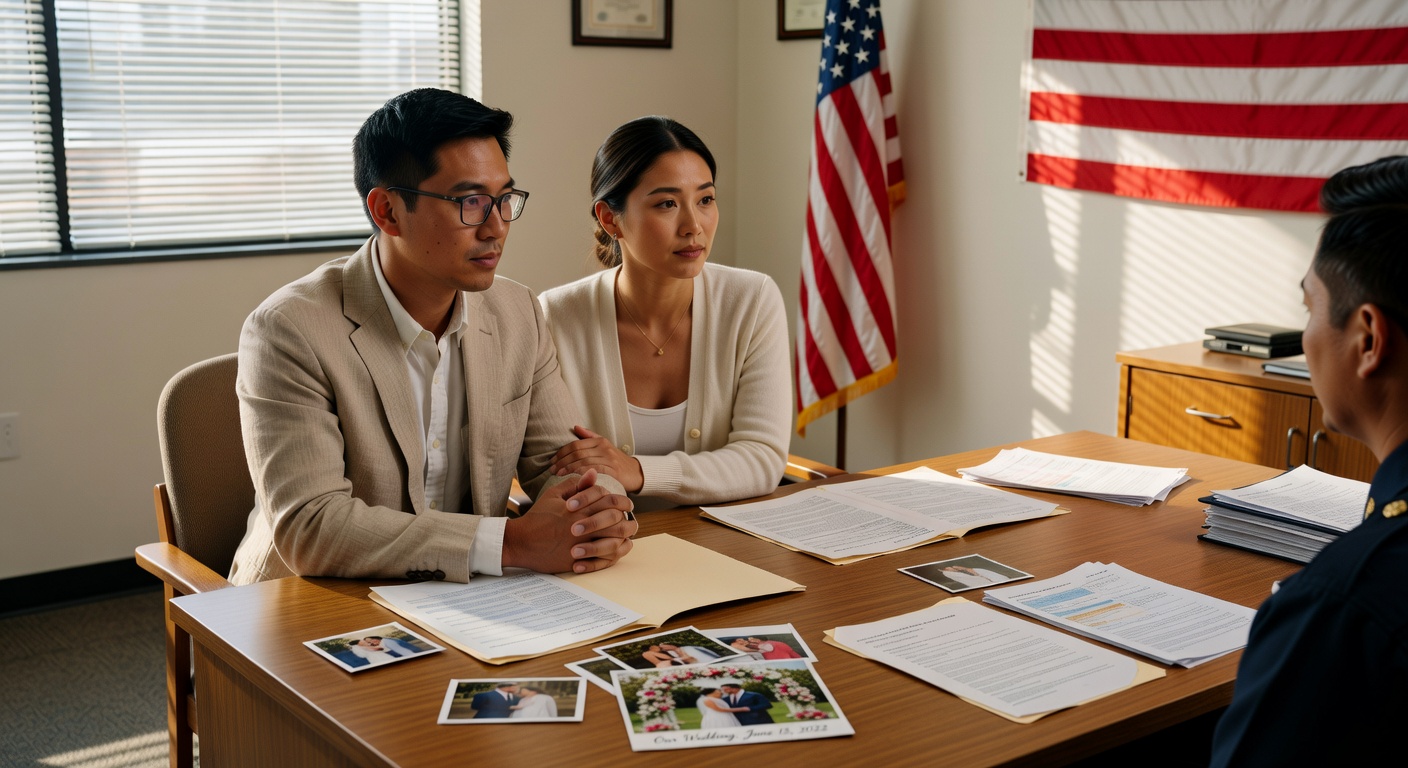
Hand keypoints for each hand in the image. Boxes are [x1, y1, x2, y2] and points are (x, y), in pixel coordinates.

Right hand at [502, 469, 637, 573]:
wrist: (521, 542)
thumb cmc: (537, 517)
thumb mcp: (554, 495)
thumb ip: (575, 484)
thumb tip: (593, 472)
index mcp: (579, 509)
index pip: (610, 501)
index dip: (622, 501)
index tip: (627, 504)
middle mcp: (583, 526)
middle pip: (617, 521)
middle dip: (628, 519)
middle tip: (631, 520)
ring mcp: (581, 545)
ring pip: (614, 540)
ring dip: (625, 536)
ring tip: (627, 534)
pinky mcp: (578, 561)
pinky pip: (604, 559)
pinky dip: (615, 553)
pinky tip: (619, 548)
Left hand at [551, 426, 644, 492]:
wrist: (636, 473)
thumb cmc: (617, 461)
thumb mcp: (604, 446)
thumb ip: (590, 437)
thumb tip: (575, 427)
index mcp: (600, 441)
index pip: (575, 444)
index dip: (561, 453)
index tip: (552, 461)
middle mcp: (604, 448)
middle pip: (577, 453)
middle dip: (562, 461)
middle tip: (551, 470)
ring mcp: (609, 459)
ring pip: (583, 462)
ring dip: (568, 469)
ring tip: (558, 475)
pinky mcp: (613, 471)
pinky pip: (594, 471)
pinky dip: (581, 474)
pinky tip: (573, 478)